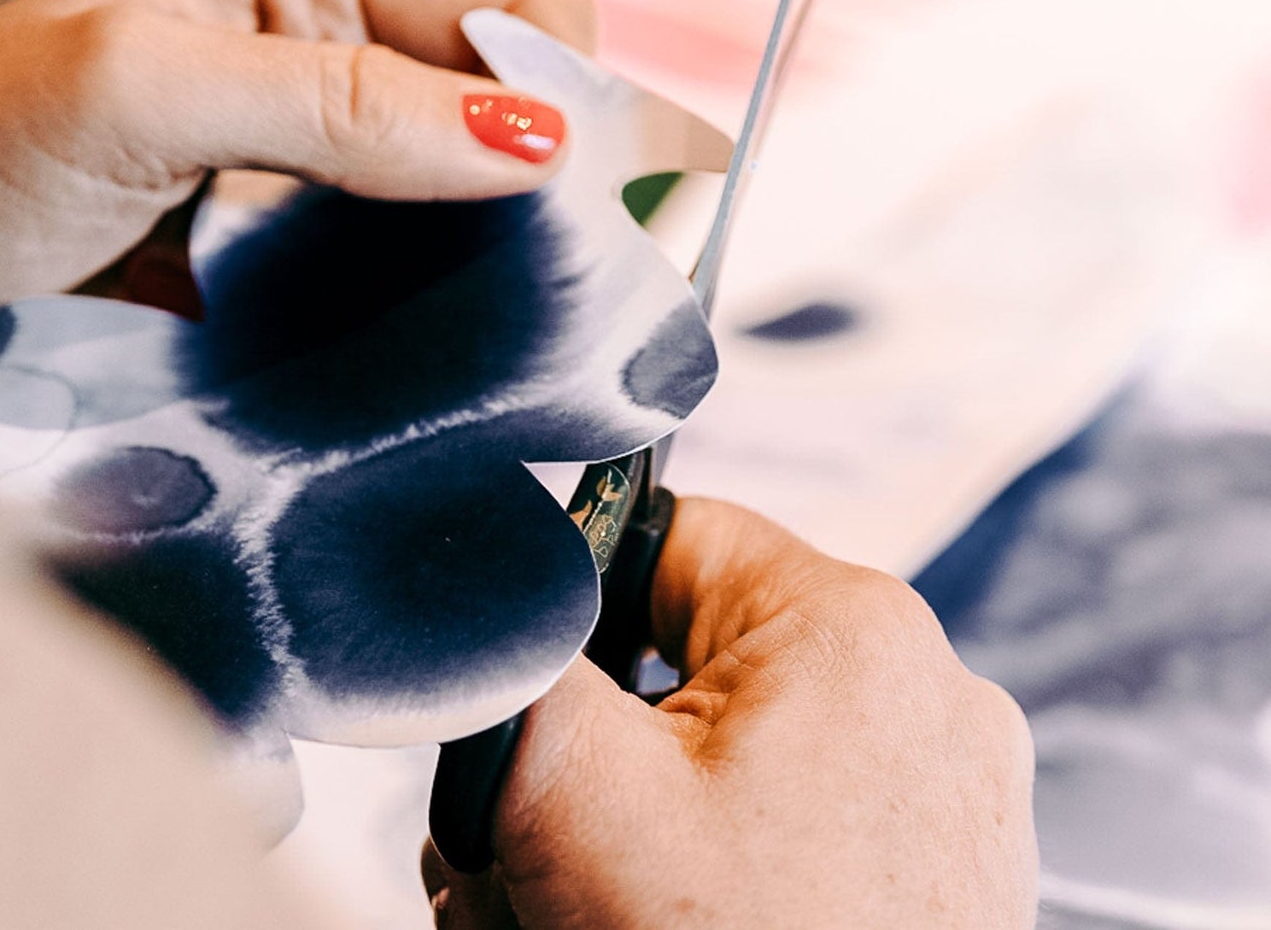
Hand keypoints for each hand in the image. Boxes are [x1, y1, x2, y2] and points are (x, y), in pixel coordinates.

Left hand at [0, 0, 593, 354]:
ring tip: (534, 335)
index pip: (513, 1)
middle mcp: (324, 56)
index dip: (575, 84)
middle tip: (584, 287)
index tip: (599, 200)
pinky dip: (449, 314)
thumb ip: (335, 102)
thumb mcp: (134, 92)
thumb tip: (537, 135)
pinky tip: (451, 364)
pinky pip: (410, 276)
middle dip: (563, 178)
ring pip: (474, 195)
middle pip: (512, 97)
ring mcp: (307, 168)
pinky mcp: (287, 263)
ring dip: (514, 256)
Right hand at [424, 498, 1036, 928]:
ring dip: (636, 821)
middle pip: (686, 659)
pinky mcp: (933, 871)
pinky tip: (656, 924)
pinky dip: (712, 866)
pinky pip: (790, 820)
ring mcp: (941, 794)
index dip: (575, 613)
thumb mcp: (577, 792)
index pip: (665, 536)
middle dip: (592, 749)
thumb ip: (514, 657)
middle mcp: (922, 694)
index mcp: (853, 624)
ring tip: (578, 914)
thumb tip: (485, 594)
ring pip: (728, 752)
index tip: (540, 702)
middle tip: (538, 851)